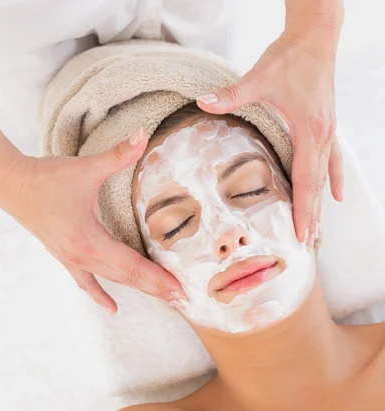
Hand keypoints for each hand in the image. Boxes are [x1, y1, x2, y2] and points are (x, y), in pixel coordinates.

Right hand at [3, 129, 183, 312]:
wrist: (13, 186)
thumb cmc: (47, 178)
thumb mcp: (86, 168)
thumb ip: (119, 154)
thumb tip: (144, 134)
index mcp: (89, 241)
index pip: (132, 266)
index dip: (158, 277)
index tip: (179, 288)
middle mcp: (82, 257)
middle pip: (127, 278)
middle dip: (156, 288)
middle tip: (183, 299)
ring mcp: (73, 261)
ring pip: (112, 281)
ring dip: (139, 290)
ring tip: (164, 300)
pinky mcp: (66, 258)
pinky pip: (86, 283)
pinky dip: (101, 295)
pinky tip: (113, 308)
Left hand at [196, 31, 342, 245]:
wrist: (315, 36)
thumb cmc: (290, 56)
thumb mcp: (259, 77)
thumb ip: (231, 95)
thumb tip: (202, 102)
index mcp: (309, 131)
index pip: (306, 180)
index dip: (303, 209)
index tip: (300, 233)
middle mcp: (323, 136)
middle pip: (317, 186)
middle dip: (311, 216)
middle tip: (305, 243)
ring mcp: (328, 132)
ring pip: (325, 177)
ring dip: (321, 204)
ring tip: (318, 229)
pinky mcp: (327, 126)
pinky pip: (334, 161)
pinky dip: (334, 180)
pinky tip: (337, 195)